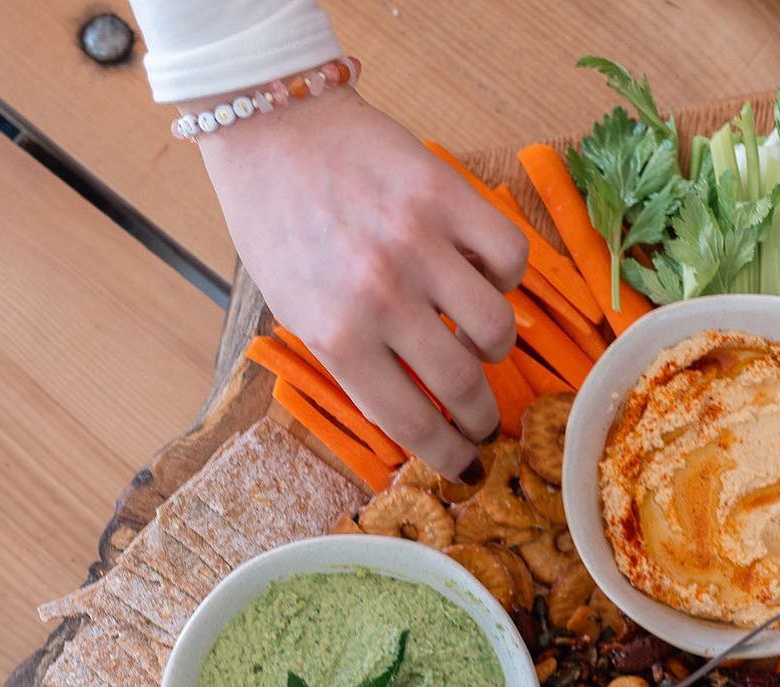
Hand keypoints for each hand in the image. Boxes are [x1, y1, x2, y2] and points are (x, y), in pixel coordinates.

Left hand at [197, 88, 527, 480]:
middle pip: (463, 386)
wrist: (271, 124)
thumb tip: (414, 411)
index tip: (466, 467)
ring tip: (479, 342)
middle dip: (482, 418)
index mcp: (337, 333)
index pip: (411, 421)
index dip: (448, 456)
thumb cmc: (276, 222)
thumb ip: (351, 360)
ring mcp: (419, 242)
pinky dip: (504, 277)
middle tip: (483, 421)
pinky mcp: (447, 194)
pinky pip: (508, 258)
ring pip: (496, 327)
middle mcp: (381, 294)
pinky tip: (482, 277)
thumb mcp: (295, 309)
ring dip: (494, 348)